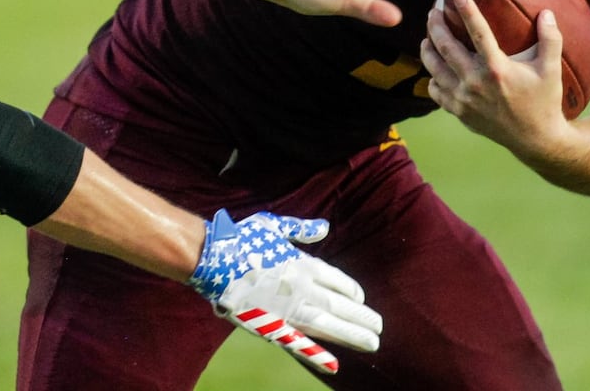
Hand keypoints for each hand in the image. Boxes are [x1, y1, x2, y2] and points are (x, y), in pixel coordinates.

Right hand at [188, 209, 381, 374]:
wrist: (211, 257)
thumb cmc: (239, 238)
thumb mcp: (273, 225)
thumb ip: (301, 229)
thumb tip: (324, 228)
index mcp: (302, 264)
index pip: (338, 281)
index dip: (352, 291)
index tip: (361, 299)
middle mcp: (301, 287)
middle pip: (339, 304)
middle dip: (361, 316)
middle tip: (379, 327)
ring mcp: (287, 308)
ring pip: (328, 324)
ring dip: (352, 334)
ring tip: (372, 344)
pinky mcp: (270, 324)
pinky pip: (297, 342)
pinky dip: (316, 354)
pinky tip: (334, 365)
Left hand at [421, 0, 566, 146]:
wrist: (535, 140)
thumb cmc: (544, 102)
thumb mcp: (551, 70)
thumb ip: (550, 39)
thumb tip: (547, 12)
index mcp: (497, 69)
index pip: (478, 33)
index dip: (468, 12)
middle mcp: (475, 82)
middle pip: (446, 47)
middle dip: (435, 26)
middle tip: (433, 12)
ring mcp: (464, 99)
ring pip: (434, 68)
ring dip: (427, 50)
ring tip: (426, 38)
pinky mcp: (458, 112)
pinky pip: (436, 91)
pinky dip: (432, 79)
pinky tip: (435, 70)